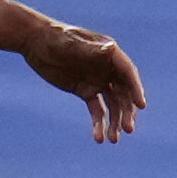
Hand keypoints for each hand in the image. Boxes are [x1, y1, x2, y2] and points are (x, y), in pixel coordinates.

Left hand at [24, 21, 146, 142]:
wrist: (35, 42)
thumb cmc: (54, 37)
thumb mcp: (71, 43)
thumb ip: (90, 50)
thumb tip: (110, 48)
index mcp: (109, 54)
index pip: (128, 73)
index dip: (135, 89)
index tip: (141, 106)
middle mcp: (108, 69)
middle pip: (123, 93)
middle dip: (126, 112)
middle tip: (128, 129)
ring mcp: (98, 81)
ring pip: (113, 105)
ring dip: (115, 122)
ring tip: (113, 140)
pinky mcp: (86, 91)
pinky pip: (97, 110)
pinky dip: (99, 123)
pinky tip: (98, 138)